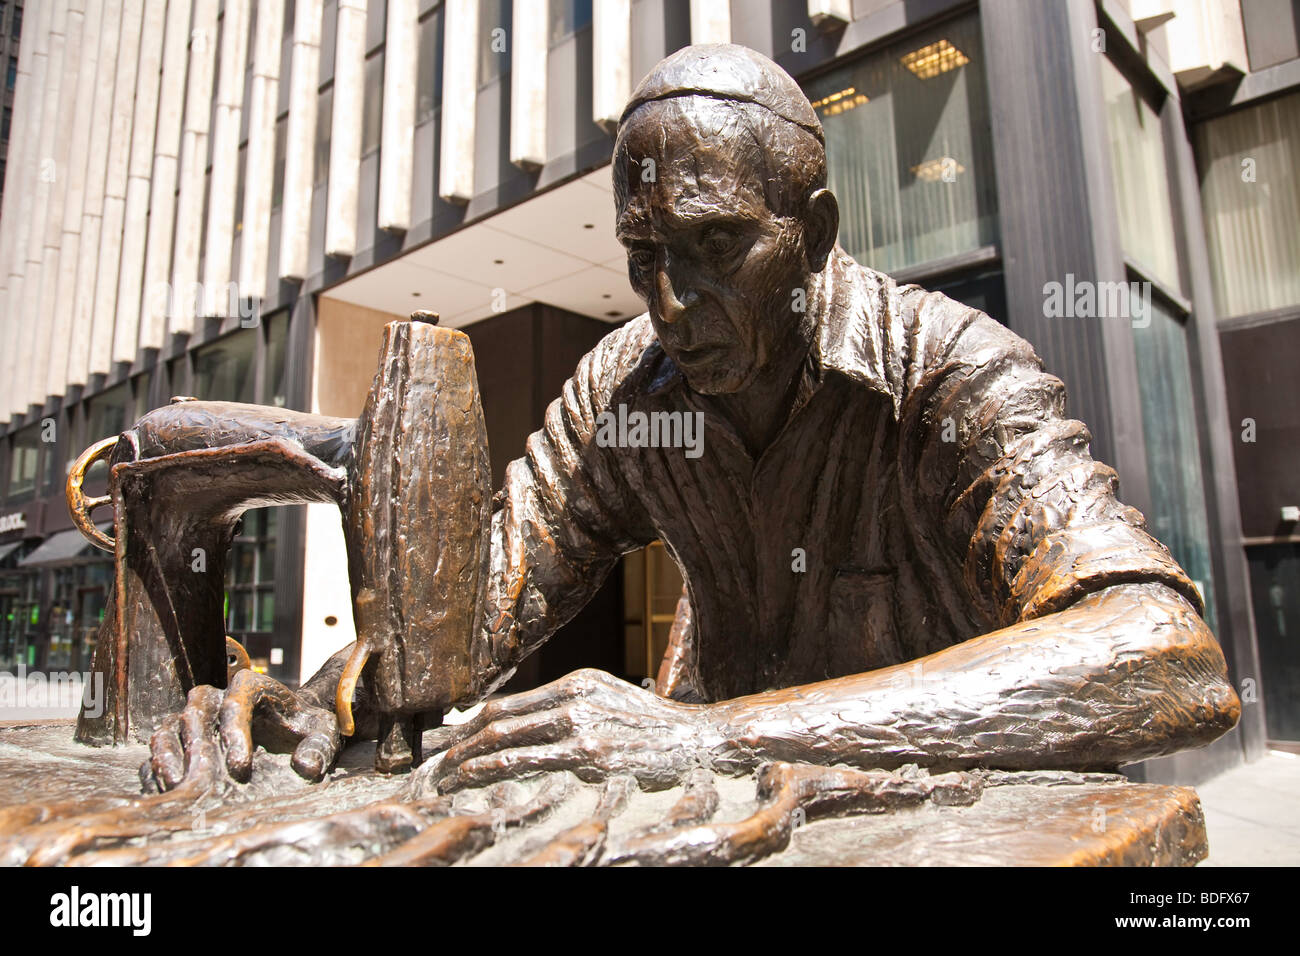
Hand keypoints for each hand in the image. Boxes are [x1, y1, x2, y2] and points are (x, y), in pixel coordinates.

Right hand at [143, 670, 343, 791]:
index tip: (241, 769)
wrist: (290, 738)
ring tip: (176, 786)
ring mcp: (196, 717)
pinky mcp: (181, 738)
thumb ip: (319, 748)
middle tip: (201, 778)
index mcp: (252, 687)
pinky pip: (161, 748)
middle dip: (196, 744)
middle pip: (196, 711)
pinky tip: (165, 790)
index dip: (235, 735)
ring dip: (169, 756)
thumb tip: (305, 765)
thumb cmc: (305, 731)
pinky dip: (158, 767)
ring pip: (171, 727)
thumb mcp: (323, 734)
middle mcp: (218, 697)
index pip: (237, 704)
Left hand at [423, 668, 722, 793]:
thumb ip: (566, 712)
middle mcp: (574, 698)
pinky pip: (526, 760)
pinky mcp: (589, 754)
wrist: (701, 739)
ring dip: (464, 759)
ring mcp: (581, 725)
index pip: (506, 703)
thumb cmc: (654, 730)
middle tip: (430, 765)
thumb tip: (516, 726)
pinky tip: (470, 780)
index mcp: (576, 683)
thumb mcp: (608, 705)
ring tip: (441, 778)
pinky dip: (491, 768)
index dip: (467, 725)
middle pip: (497, 720)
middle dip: (456, 745)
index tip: (442, 743)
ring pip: (503, 738)